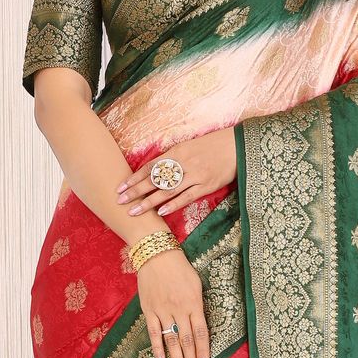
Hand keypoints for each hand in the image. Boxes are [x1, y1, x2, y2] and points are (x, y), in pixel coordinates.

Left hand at [117, 127, 237, 219]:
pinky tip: (160, 212)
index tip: (120, 187)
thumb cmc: (212, 146)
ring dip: (149, 202)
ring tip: (134, 211)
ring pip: (167, 190)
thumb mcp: (190, 146)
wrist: (237, 146)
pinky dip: (172, 204)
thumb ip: (173, 158)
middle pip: (154, 179)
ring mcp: (195, 175)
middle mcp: (183, 163)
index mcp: (177, 151)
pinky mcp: (206, 185)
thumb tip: (155, 170)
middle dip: (136, 190)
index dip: (134, 177)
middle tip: (120, 200)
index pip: (150, 166)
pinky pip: (186, 197)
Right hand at [136, 249, 208, 357]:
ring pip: (171, 340)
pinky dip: (157, 349)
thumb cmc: (180, 268)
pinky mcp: (149, 310)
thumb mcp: (196, 284)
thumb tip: (201, 327)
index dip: (203, 351)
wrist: (156, 254)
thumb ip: (198, 306)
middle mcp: (179, 310)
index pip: (201, 333)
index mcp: (194, 303)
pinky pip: (153, 333)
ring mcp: (163, 311)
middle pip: (187, 341)